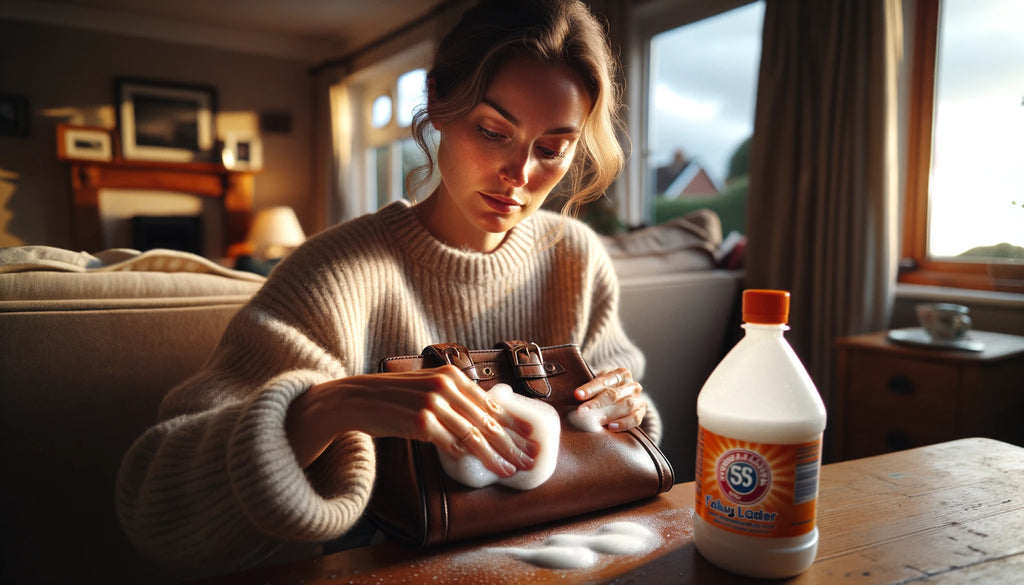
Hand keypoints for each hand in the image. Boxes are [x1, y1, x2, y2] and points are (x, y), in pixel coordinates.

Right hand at [287, 365, 537, 476]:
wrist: (357, 399)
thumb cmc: (395, 397)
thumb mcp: (428, 387)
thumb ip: (455, 398)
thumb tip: (487, 417)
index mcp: (451, 375)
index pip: (492, 404)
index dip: (514, 425)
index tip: (530, 440)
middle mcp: (445, 386)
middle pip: (488, 421)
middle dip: (512, 444)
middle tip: (529, 460)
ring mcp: (433, 403)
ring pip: (475, 436)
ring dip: (495, 456)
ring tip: (510, 470)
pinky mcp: (420, 422)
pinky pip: (451, 444)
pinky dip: (466, 456)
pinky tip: (479, 467)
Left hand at [572, 368, 646, 431]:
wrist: (624, 397)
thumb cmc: (605, 391)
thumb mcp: (599, 385)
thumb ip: (590, 389)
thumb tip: (574, 396)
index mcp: (621, 374)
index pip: (604, 380)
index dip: (590, 388)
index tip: (577, 395)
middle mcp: (632, 385)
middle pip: (613, 394)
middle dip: (595, 404)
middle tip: (580, 412)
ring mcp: (638, 399)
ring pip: (625, 406)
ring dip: (608, 414)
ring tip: (593, 421)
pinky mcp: (641, 413)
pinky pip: (634, 418)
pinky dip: (623, 423)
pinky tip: (611, 427)